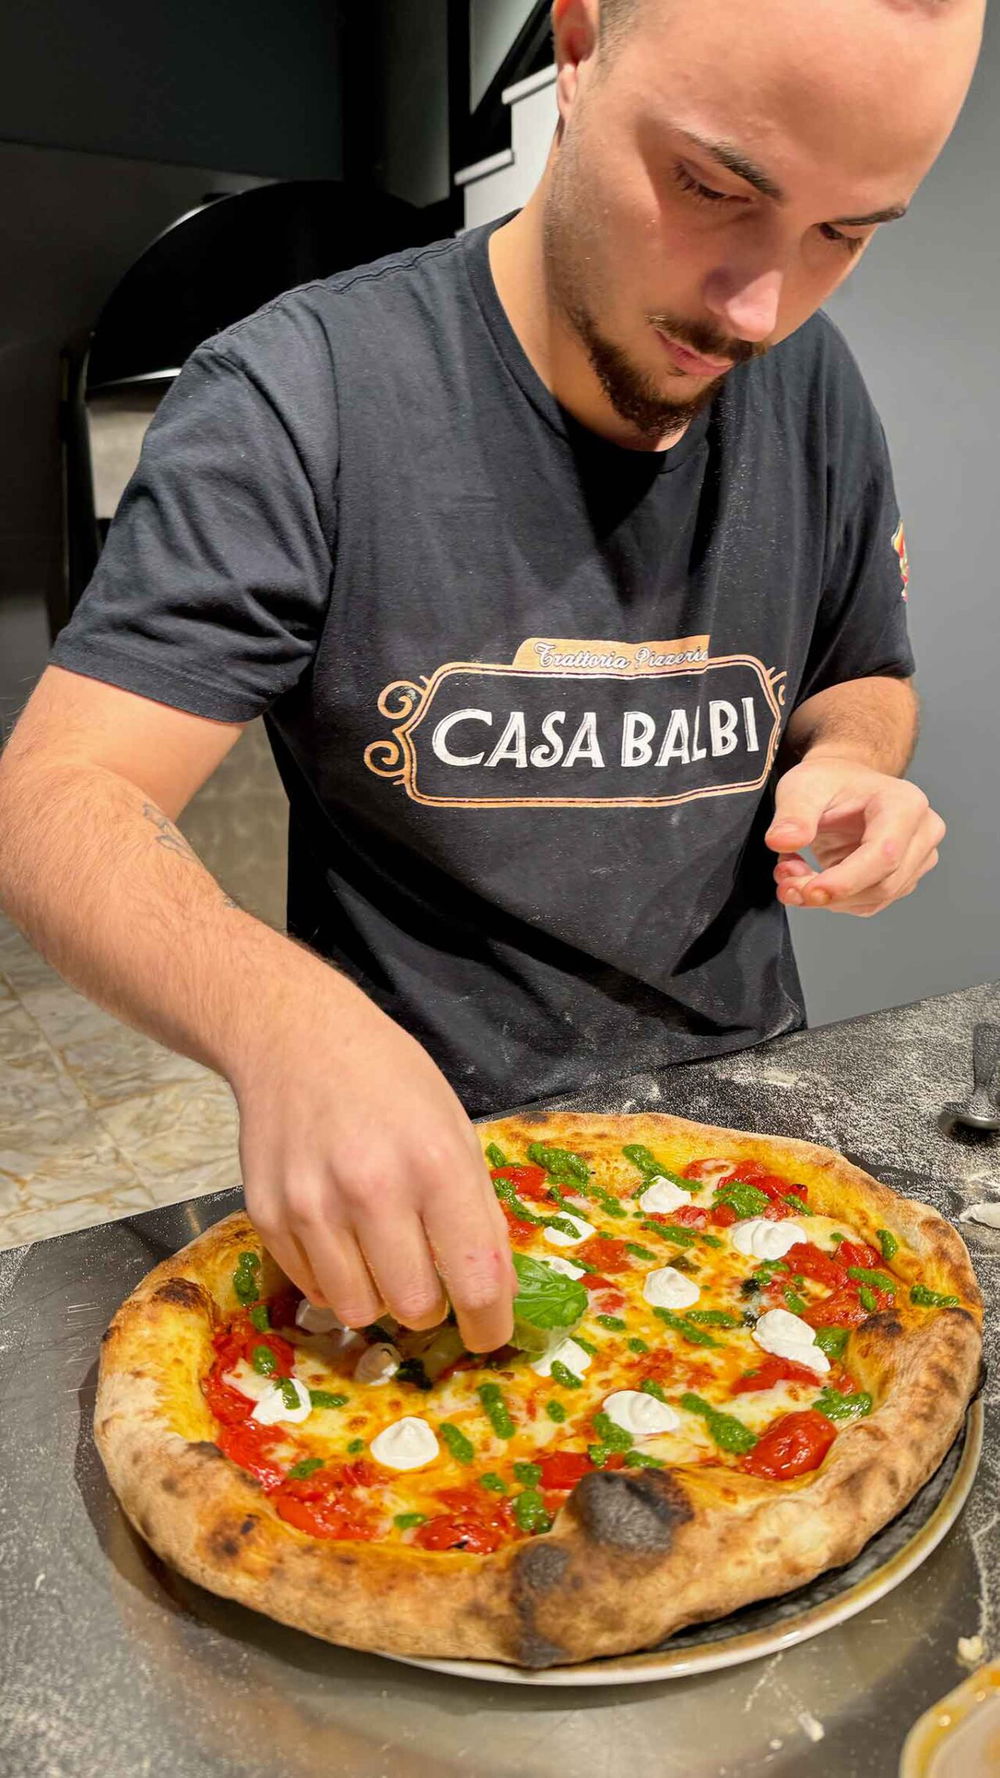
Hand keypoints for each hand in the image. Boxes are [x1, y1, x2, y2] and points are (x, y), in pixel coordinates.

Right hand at [231, 969, 516, 1350]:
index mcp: (435, 1164)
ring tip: (380, 1254)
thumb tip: (496, 1292)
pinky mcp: (267, 1216)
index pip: (474, 1279)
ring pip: (358, 1310)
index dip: (489, 1324)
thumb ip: (477, 1211)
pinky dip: (335, 1278)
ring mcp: (311, 1205)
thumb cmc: (390, 1081)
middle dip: (431, 1306)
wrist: (295, 1038)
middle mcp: (372, 1189)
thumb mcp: (454, 1130)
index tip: (488, 1334)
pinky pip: (312, 1288)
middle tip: (429, 1278)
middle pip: (414, 1307)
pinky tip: (340, 1234)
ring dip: (380, 1297)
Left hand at [764, 753, 945, 916]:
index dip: (846, 881)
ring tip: (792, 875)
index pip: (884, 854)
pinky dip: (835, 900)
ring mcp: (916, 858)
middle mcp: (922, 832)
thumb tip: (782, 842)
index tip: (808, 891)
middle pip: (882, 884)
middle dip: (830, 893)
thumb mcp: (803, 787)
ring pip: (874, 899)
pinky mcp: (902, 878)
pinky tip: (810, 880)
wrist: (842, 784)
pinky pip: (868, 904)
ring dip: (828, 899)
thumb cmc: (830, 781)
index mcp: (905, 804)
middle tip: (786, 884)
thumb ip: (793, 815)